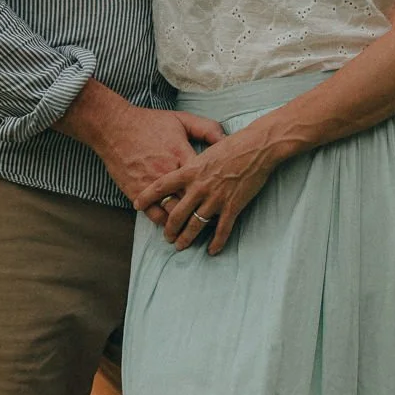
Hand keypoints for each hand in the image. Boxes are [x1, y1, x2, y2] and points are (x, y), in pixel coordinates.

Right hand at [57, 83, 222, 218]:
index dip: (217, 191)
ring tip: (195, 230)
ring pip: (174, 213)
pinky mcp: (137, 193)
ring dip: (185, 223)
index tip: (225, 198)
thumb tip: (228, 139)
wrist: (114, 127)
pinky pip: (154, 215)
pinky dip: (165, 222)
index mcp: (182, 155)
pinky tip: (173, 225)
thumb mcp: (181, 120)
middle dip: (204, 212)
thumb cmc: (149, 123)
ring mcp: (152, 185)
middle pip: (192, 201)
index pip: (206, 179)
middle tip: (214, 220)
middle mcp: (169, 172)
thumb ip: (206, 129)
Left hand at [136, 119, 286, 254]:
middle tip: (166, 237)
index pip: (161, 186)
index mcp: (191, 170)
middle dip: (169, 228)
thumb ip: (194, 163)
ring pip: (195, 224)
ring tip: (181, 246)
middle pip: (176, 213)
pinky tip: (212, 250)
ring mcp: (216, 198)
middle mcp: (199, 186)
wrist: (257, 147)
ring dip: (186, 238)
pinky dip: (217, 242)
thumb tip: (186, 169)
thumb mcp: (206, 149)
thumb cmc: (233, 144)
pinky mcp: (232, 205)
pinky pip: (222, 229)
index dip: (147, 197)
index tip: (137, 205)